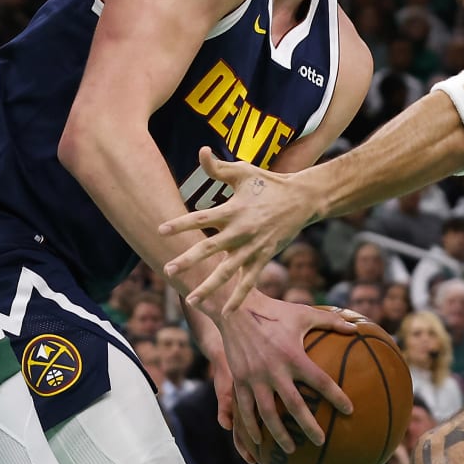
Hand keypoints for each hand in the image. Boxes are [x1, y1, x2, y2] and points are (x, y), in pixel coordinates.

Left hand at [161, 147, 322, 315]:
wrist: (302, 199)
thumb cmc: (268, 183)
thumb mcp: (243, 171)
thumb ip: (218, 167)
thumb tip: (200, 151)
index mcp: (233, 209)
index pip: (201, 217)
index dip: (180, 223)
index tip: (161, 230)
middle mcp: (242, 231)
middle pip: (210, 248)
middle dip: (189, 260)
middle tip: (168, 270)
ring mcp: (253, 247)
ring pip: (228, 271)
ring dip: (209, 286)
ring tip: (191, 299)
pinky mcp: (264, 258)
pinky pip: (249, 281)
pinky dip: (239, 297)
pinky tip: (225, 312)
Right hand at [215, 293, 355, 458]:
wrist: (235, 308)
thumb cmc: (275, 310)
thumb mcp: (304, 313)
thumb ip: (331, 322)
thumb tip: (357, 329)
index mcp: (293, 355)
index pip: (320, 380)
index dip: (336, 396)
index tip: (348, 410)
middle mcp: (274, 369)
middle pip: (293, 405)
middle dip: (308, 426)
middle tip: (321, 441)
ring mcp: (254, 377)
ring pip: (267, 413)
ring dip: (279, 433)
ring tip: (291, 450)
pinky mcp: (239, 380)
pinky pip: (245, 408)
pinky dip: (251, 426)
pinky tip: (259, 440)